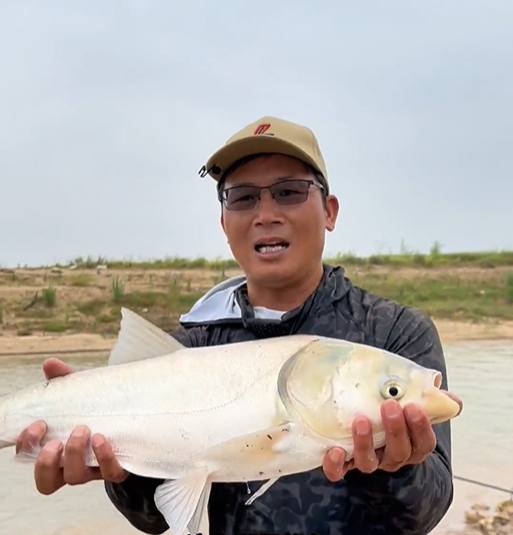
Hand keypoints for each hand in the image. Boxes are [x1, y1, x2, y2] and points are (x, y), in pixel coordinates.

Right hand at [15, 358, 128, 494]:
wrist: (132, 424)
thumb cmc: (97, 412)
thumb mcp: (80, 397)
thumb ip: (64, 381)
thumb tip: (50, 364)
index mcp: (56, 451)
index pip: (30, 458)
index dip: (28, 447)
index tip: (37, 424)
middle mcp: (70, 466)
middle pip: (47, 481)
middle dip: (46, 461)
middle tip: (56, 439)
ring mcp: (93, 470)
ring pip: (75, 478)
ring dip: (74, 455)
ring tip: (82, 430)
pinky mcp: (116, 468)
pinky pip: (110, 473)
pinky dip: (105, 457)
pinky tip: (101, 438)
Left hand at [322, 391, 462, 481]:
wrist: (370, 424)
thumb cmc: (395, 412)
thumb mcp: (413, 405)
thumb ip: (432, 401)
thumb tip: (452, 400)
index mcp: (413, 446)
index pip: (424, 443)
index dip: (421, 427)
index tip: (413, 406)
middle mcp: (392, 458)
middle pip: (398, 452)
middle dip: (395, 430)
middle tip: (389, 405)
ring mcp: (369, 462)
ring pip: (369, 463)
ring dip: (365, 443)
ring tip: (360, 420)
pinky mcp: (344, 464)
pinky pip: (339, 472)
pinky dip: (335, 465)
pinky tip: (334, 450)